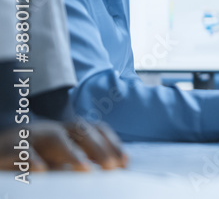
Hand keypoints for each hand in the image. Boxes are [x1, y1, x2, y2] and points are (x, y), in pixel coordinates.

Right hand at [0, 119, 126, 171]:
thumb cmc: (34, 157)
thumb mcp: (60, 158)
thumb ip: (83, 160)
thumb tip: (116, 169)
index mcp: (67, 131)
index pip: (95, 129)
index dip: (112, 143)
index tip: (125, 161)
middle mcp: (53, 130)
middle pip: (80, 131)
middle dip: (99, 148)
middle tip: (112, 166)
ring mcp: (32, 137)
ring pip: (55, 138)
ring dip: (72, 153)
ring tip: (86, 169)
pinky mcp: (10, 148)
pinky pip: (22, 151)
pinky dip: (31, 160)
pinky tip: (41, 170)